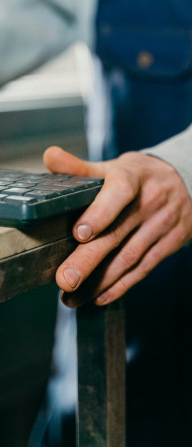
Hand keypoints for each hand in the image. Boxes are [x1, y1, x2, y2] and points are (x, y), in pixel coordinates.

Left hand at [44, 146, 191, 306]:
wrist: (186, 181)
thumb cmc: (141, 176)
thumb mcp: (115, 167)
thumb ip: (80, 168)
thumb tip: (49, 156)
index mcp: (132, 177)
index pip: (119, 192)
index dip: (100, 213)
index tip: (79, 233)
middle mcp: (150, 201)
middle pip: (117, 234)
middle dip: (88, 259)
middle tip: (65, 278)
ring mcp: (162, 224)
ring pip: (129, 258)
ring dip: (99, 282)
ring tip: (71, 296)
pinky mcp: (171, 243)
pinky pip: (144, 268)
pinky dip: (121, 285)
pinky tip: (99, 297)